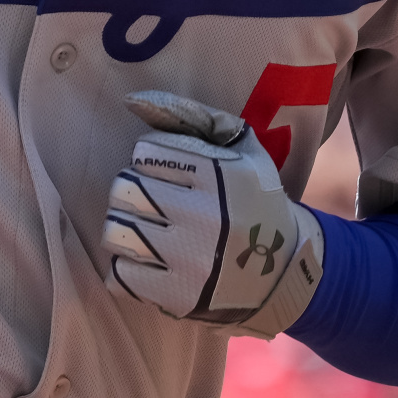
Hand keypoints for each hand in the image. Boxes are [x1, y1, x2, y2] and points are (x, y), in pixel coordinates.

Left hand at [103, 91, 323, 335]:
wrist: (281, 270)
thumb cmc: (252, 198)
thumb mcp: (240, 147)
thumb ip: (191, 116)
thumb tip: (133, 100)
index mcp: (220, 175)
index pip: (146, 153)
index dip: (151, 160)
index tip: (167, 172)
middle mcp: (204, 216)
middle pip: (124, 190)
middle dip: (131, 192)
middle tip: (150, 200)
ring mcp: (189, 260)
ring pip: (116, 232)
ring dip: (124, 228)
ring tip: (145, 229)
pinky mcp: (176, 296)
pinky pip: (118, 274)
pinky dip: (127, 265)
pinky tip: (148, 260)